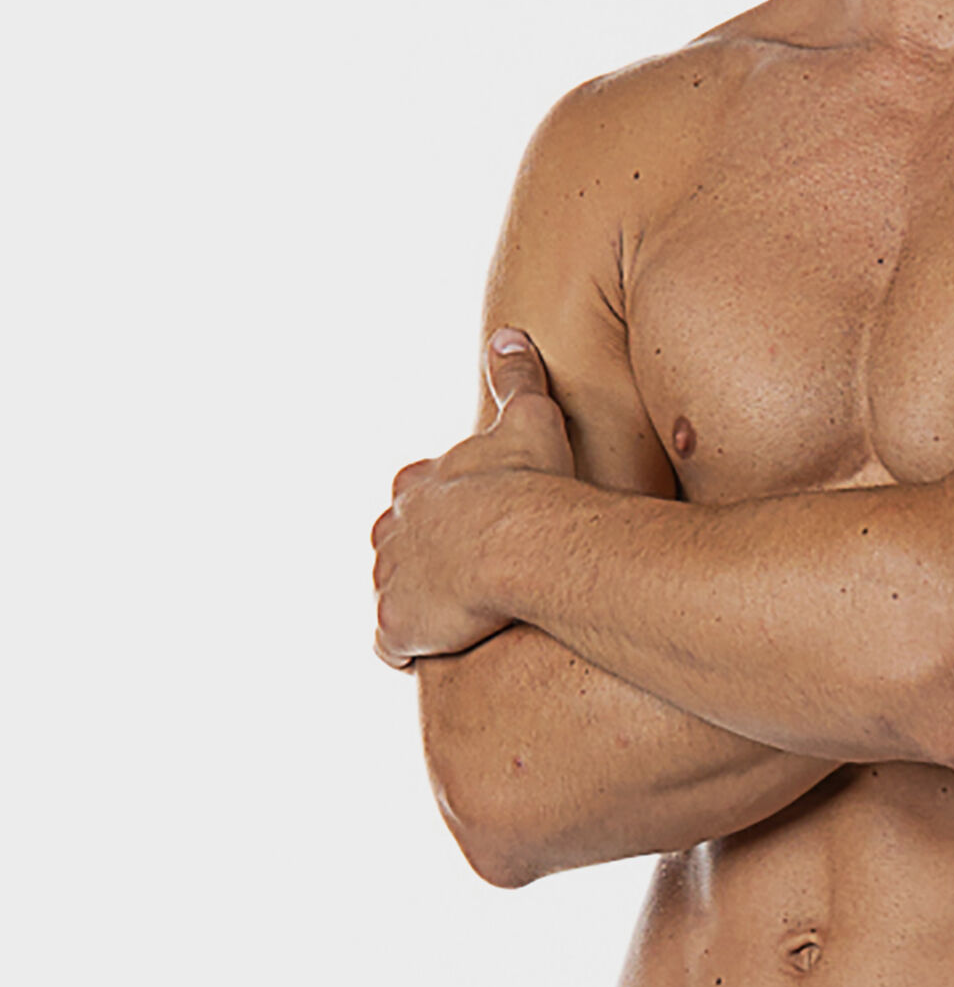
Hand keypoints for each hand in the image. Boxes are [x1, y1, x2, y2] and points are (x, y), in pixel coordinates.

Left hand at [372, 327, 573, 667]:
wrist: (522, 544)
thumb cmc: (529, 484)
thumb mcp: (528, 420)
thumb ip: (516, 379)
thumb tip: (509, 334)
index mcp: (419, 486)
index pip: (414, 498)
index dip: (441, 515)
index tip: (469, 527)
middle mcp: (393, 531)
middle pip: (395, 548)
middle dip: (421, 563)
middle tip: (462, 580)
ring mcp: (391, 582)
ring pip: (392, 596)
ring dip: (418, 608)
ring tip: (456, 621)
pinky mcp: (398, 627)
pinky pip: (394, 647)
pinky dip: (409, 649)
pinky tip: (436, 652)